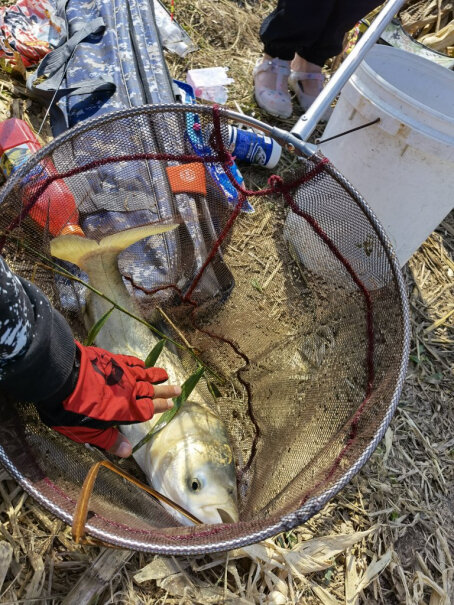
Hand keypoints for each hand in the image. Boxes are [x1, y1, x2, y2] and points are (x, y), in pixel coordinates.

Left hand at [36, 342, 180, 456]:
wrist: (61, 378)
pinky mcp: (111, 360)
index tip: (171, 404)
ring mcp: (121, 373)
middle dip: (165, 391)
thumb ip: (111, 441)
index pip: (149, 409)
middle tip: (178, 389)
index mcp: (126, 410)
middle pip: (152, 390)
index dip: (160, 407)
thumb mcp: (90, 433)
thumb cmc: (72, 412)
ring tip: (166, 374)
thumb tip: (129, 453)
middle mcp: (129, 390)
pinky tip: (143, 363)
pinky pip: (130, 362)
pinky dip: (139, 363)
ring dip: (156, 375)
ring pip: (144, 374)